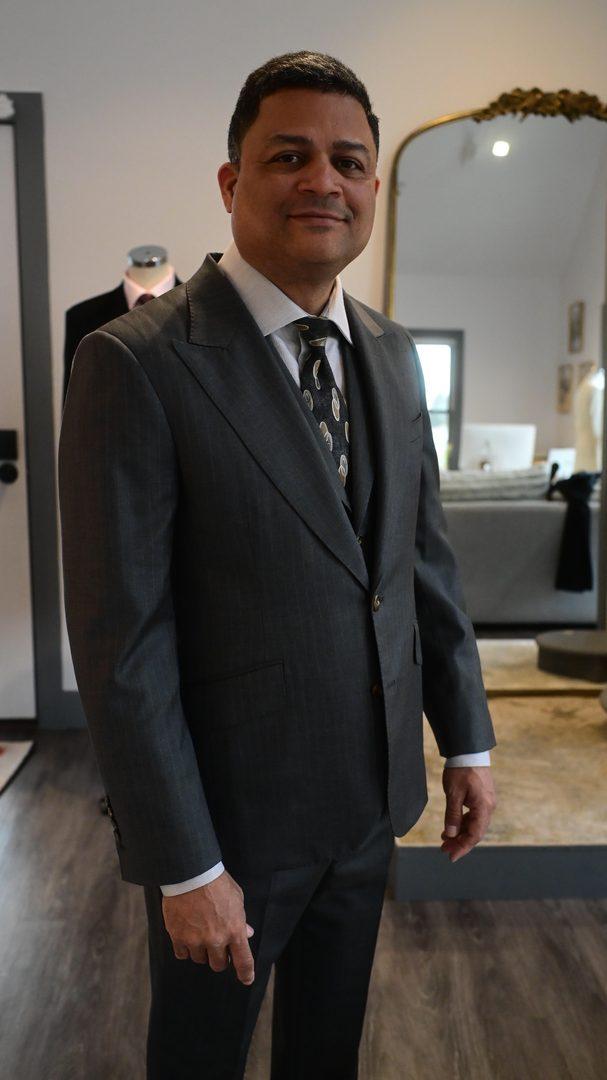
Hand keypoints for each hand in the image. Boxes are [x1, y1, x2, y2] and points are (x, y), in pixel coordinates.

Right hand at [161, 870, 255, 984]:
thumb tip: (247, 934)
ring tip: (199, 933)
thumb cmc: (217, 883)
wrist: (191, 874)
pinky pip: (182, 954)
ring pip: (199, 959)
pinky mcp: (178, 937)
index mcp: (234, 930)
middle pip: (219, 965)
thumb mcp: (237, 898)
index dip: (246, 974)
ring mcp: (196, 940)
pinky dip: (184, 948)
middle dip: (219, 958)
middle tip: (216, 945)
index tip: (247, 979)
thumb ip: (241, 919)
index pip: (243, 961)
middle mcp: (216, 940)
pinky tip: (186, 935)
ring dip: (201, 951)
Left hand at [440, 766, 496, 862]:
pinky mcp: (482, 797)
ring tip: (444, 839)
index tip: (451, 856)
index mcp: (484, 807)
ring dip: (460, 833)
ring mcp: (486, 802)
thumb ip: (452, 815)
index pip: (474, 835)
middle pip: (475, 832)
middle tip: (444, 850)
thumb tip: (450, 835)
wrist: (468, 750)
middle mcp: (488, 806)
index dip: (462, 847)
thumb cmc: (461, 769)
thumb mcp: (453, 793)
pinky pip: (474, 815)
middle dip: (459, 842)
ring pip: (474, 824)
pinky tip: (452, 827)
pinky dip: (463, 823)